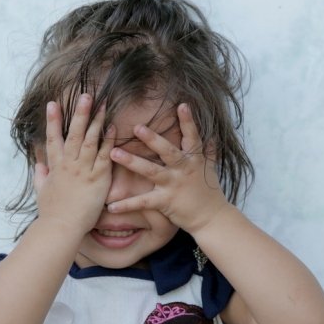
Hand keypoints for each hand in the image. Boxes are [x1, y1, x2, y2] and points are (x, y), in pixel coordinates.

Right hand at [33, 94, 115, 234]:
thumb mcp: (41, 191)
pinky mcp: (98, 178)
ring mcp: (84, 170)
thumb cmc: (51, 213)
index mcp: (55, 166)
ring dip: (96, 121)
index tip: (53, 103)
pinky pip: (105, 156)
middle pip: (74, 133)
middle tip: (85, 95)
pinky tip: (113, 128)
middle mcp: (69, 164)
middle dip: (79, 113)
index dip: (53, 120)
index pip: (53, 138)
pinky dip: (108, 141)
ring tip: (102, 104)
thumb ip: (41, 176)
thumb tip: (39, 165)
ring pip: (90, 140)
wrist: (61, 227)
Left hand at [106, 103, 231, 233]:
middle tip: (135, 127)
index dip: (188, 121)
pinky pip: (143, 202)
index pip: (192, 137)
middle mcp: (183, 169)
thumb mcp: (211, 168)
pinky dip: (126, 205)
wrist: (211, 218)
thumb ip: (209, 151)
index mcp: (194, 159)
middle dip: (152, 139)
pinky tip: (111, 205)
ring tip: (113, 153)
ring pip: (150, 171)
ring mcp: (173, 185)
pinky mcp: (165, 202)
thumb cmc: (210, 192)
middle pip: (167, 151)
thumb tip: (212, 135)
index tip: (182, 105)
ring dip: (131, 161)